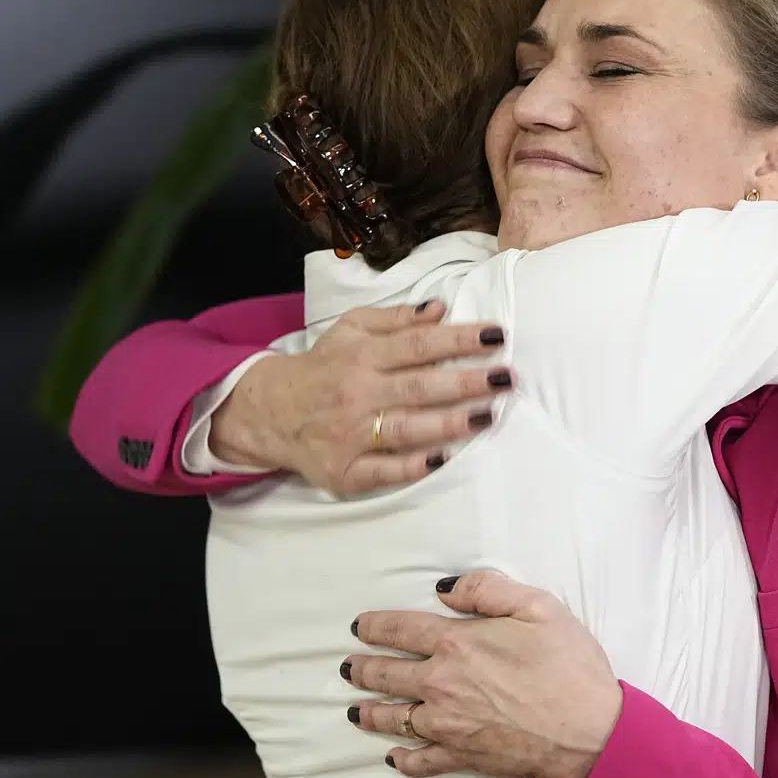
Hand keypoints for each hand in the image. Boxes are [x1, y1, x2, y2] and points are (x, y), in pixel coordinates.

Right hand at [210, 301, 511, 495]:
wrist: (270, 412)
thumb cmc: (325, 366)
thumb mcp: (351, 329)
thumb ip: (396, 319)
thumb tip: (440, 307)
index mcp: (362, 356)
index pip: (417, 345)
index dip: (458, 339)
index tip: (497, 335)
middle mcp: (357, 393)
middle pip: (418, 387)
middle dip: (466, 382)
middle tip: (506, 378)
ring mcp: (350, 435)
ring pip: (406, 428)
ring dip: (449, 423)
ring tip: (488, 416)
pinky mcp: (345, 470)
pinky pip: (384, 470)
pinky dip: (413, 466)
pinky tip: (443, 459)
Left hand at [345, 570, 622, 777]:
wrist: (588, 729)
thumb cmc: (569, 665)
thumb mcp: (538, 607)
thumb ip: (487, 589)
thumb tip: (445, 586)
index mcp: (458, 643)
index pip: (401, 630)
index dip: (375, 626)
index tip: (360, 625)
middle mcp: (442, 684)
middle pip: (387, 675)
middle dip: (363, 669)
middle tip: (348, 667)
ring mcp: (448, 724)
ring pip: (394, 719)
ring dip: (371, 712)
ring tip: (355, 708)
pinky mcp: (461, 755)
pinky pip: (419, 761)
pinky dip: (402, 759)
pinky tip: (393, 756)